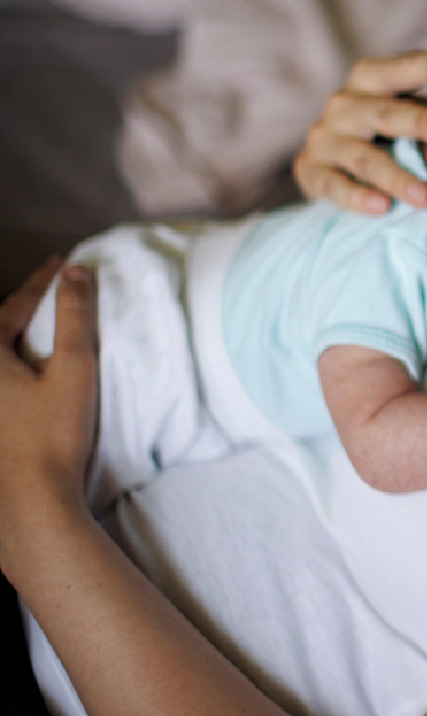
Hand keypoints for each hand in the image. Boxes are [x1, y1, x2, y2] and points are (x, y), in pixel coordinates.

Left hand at [0, 260, 97, 519]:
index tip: (63, 264)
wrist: (30, 501)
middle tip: (48, 291)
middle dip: (22, 307)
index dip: (42, 284)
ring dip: (13, 336)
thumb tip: (76, 272)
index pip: (15, 307)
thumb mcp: (72, 370)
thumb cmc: (51, 436)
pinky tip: (24, 372)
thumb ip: (74, 318)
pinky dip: (11, 363)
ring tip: (35, 326)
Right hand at [293, 50, 426, 214]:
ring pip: (363, 158)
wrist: (327, 159)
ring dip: (396, 176)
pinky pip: (333, 186)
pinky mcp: (310, 171)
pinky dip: (357, 197)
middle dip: (417, 120)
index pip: (397, 70)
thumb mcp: (401, 109)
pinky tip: (383, 208)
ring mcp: (324, 140)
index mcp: (368, 81)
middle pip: (383, 112)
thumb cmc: (383, 129)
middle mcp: (343, 106)